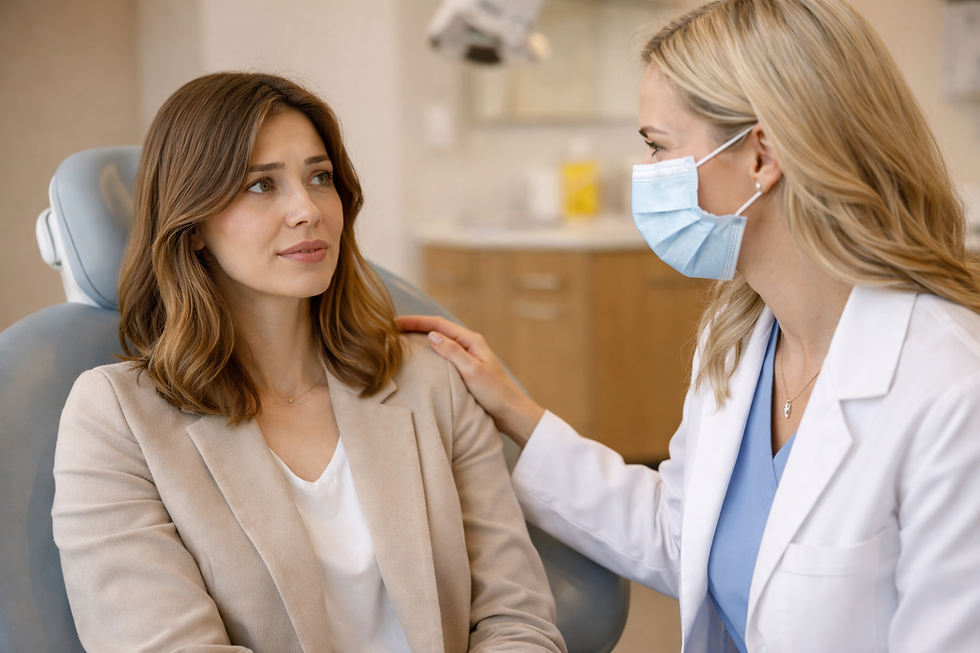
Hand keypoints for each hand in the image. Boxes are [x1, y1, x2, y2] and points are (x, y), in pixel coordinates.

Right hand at [395, 315, 544, 446]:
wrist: (511, 412)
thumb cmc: (496, 393)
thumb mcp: (472, 371)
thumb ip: (452, 352)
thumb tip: (431, 335)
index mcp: (472, 340)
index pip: (438, 324)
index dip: (416, 321)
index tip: (394, 322)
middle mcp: (469, 345)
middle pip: (437, 330)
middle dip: (414, 327)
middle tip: (390, 330)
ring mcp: (467, 357)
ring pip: (439, 342)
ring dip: (420, 339)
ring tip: (399, 341)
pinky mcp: (465, 370)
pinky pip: (442, 356)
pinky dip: (428, 353)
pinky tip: (418, 360)